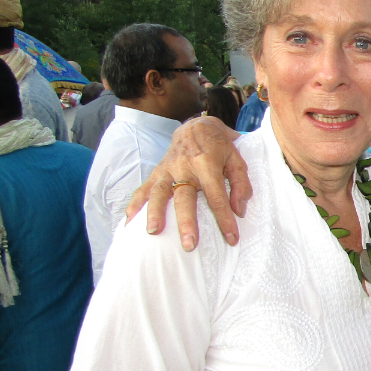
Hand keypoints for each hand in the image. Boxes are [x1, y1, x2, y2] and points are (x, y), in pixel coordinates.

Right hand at [125, 116, 249, 250]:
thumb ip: (241, 184)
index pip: (217, 196)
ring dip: (155, 213)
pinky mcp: (157, 171)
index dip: (225, 219)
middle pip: (185, 198)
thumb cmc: (220, 146)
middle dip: (187, 223)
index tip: (231, 239)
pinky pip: (144, 188)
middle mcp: (185, 167)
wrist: (196, 126)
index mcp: (208, 164)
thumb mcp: (238, 160)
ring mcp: (168, 169)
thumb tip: (239, 211)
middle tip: (189, 245)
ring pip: (160, 193)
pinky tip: (129, 221)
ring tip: (153, 232)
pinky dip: (135, 204)